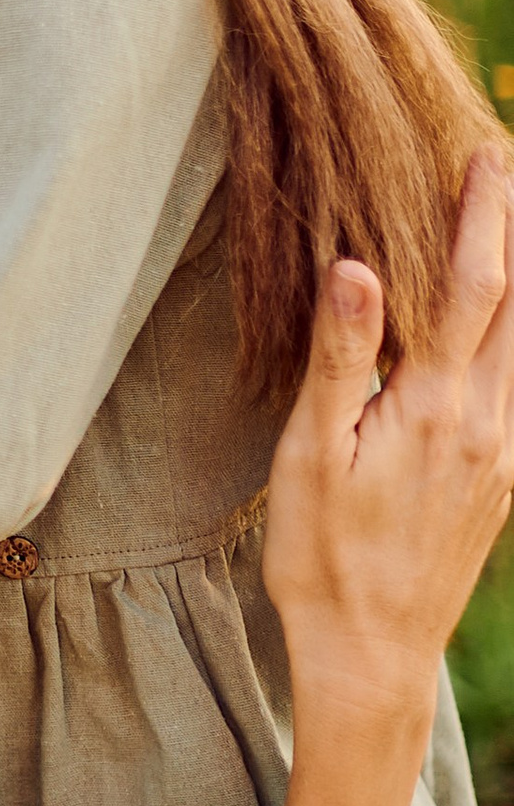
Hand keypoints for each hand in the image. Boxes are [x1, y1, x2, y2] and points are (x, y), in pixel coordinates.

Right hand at [268, 162, 513, 805]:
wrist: (372, 652)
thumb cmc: (322, 553)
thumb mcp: (311, 453)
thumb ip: (341, 355)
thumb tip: (352, 264)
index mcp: (435, 406)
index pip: (469, 286)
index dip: (481, 215)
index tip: (486, 153)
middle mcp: (488, 422)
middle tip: (512, 168)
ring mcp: (506, 452)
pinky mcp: (506, 478)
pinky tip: (507, 330)